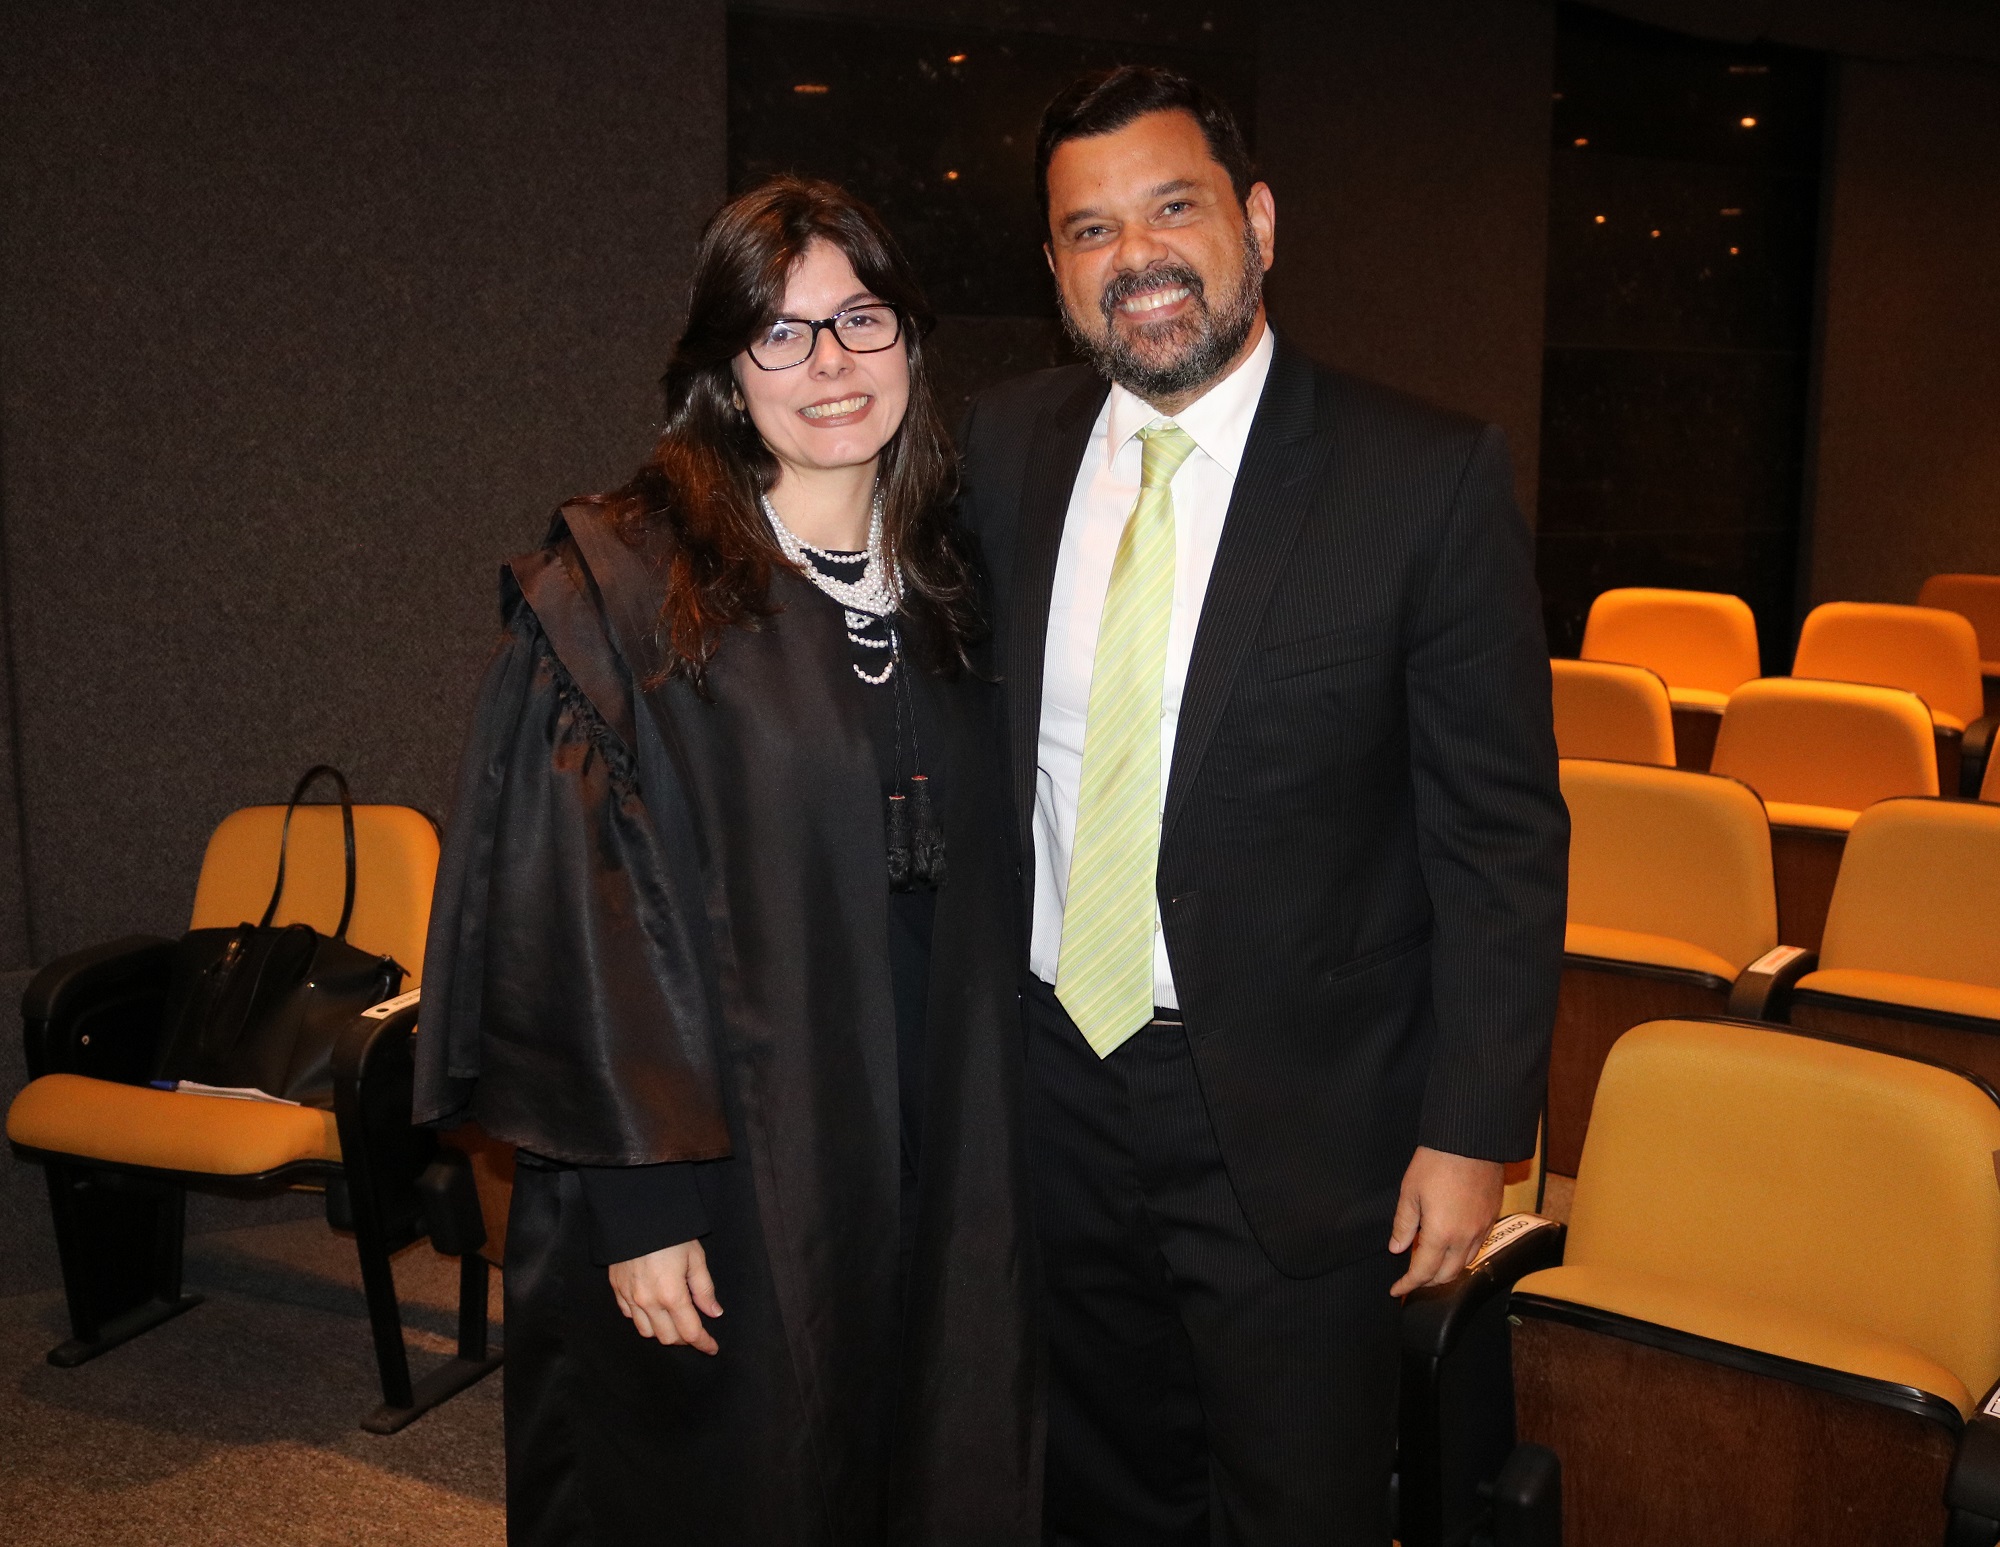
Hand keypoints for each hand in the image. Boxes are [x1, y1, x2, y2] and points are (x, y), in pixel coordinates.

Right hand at [608, 1239, 722, 1352]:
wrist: (635, 1214)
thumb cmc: (671, 1234)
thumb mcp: (695, 1257)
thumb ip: (704, 1289)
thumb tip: (713, 1312)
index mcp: (672, 1295)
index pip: (690, 1332)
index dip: (703, 1343)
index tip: (712, 1348)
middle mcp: (648, 1302)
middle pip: (667, 1337)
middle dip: (684, 1339)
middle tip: (696, 1331)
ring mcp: (630, 1297)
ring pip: (646, 1331)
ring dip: (663, 1332)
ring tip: (674, 1322)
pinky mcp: (617, 1289)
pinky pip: (630, 1316)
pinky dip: (643, 1319)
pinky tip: (653, 1309)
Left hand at [1387, 1146, 1503, 1296]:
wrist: (1471, 1140)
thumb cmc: (1436, 1162)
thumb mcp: (1409, 1192)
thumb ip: (1404, 1225)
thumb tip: (1397, 1248)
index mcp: (1441, 1234)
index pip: (1423, 1272)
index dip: (1408, 1284)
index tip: (1397, 1290)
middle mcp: (1465, 1237)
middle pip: (1448, 1275)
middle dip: (1428, 1281)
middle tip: (1412, 1277)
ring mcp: (1482, 1228)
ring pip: (1465, 1263)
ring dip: (1447, 1270)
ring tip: (1430, 1262)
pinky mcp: (1492, 1217)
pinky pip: (1478, 1246)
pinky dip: (1462, 1254)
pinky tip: (1451, 1245)